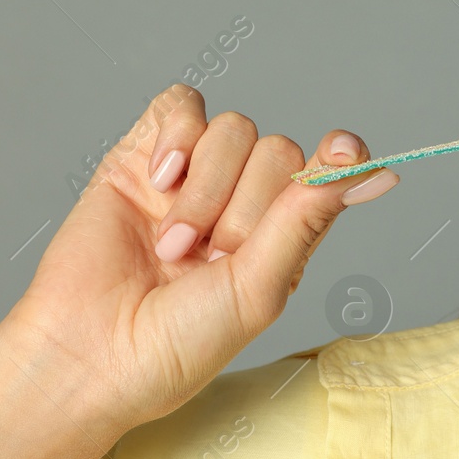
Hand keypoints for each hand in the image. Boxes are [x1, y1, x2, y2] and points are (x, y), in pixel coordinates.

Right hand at [0, 84, 398, 441]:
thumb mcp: (258, 286)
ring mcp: (193, 177)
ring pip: (233, 129)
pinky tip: (159, 182)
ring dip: (205, 190)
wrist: (88, 352)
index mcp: (281, 237)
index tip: (344, 149)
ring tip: (172, 246)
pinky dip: (177, 138)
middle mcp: (241, 202)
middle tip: (208, 260)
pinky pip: (182, 106)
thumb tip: (370, 169)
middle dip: (244, 207)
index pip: (325, 176)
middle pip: (277, 150)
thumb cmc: (176, 342)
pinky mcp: (142, 156)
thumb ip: (306, 218)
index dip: (338, 159)